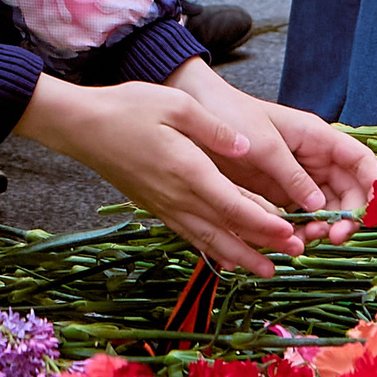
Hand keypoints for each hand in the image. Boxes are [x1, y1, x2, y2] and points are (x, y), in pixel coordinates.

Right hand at [13, 74, 308, 275]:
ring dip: (240, 256)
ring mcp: (165, 205)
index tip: (291, 233)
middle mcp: (177, 197)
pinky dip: (212, 249)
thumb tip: (248, 148)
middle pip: (226, 231)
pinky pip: (190, 234)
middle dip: (262, 246)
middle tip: (295, 257)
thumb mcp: (176, 105)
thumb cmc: (127, 108)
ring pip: (208, 240)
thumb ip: (215, 129)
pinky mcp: (156, 207)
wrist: (81, 127)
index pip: (233, 206)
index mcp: (188, 171)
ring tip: (267, 270)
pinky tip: (226, 256)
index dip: (265, 224)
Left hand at [164, 57, 374, 242]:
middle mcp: (315, 158)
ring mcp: (299, 176)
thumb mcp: (265, 145)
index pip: (362, 162)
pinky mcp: (280, 192)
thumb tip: (320, 206)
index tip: (369, 214)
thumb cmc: (233, 116)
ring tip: (306, 238)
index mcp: (319, 138)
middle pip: (349, 192)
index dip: (374, 188)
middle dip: (346, 217)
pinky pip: (301, 215)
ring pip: (328, 208)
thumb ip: (293, 175)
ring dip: (324, 226)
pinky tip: (291, 239)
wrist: (198, 115)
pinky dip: (301, 229)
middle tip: (332, 237)